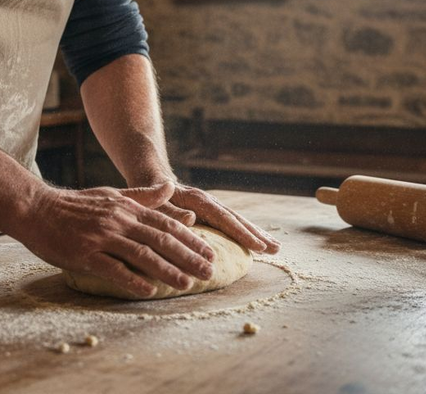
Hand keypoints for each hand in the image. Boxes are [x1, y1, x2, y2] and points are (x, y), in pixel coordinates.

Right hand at [11, 181, 216, 297]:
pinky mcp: (84, 253)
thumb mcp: (112, 195)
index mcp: (127, 208)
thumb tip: (172, 187)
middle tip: (209, 271)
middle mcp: (118, 221)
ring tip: (187, 283)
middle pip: (160, 239)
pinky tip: (148, 290)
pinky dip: (131, 279)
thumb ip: (143, 195)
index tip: (210, 253)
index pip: (166, 224)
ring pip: (141, 253)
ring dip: (167, 269)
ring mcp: (101, 237)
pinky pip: (112, 268)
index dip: (190, 239)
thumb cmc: (74, 205)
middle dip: (188, 256)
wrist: (35, 208)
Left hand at [143, 181, 280, 254]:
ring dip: (255, 234)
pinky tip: (255, 243)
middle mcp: (208, 201)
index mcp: (197, 200)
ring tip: (275, 247)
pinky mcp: (208, 212)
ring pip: (236, 220)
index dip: (241, 233)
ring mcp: (210, 206)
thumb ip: (170, 210)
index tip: (259, 246)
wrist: (150, 176)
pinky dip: (244, 232)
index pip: (223, 218)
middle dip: (257, 234)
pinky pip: (229, 223)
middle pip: (236, 218)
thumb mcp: (154, 201)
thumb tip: (191, 219)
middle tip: (277, 249)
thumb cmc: (149, 192)